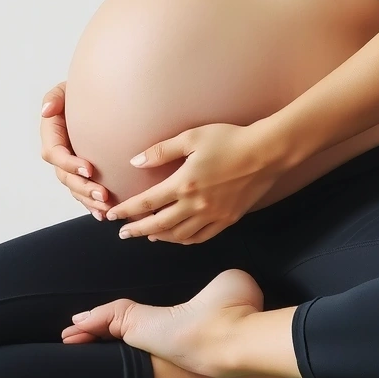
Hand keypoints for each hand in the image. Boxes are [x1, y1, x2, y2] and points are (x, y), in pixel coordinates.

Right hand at [39, 81, 115, 218]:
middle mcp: (59, 153)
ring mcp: (70, 165)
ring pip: (74, 188)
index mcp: (52, 134)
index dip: (69, 164)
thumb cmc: (79, 91)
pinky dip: (91, 204)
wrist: (97, 97)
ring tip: (107, 208)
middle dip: (83, 188)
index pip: (55, 154)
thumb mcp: (65, 89)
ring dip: (88, 200)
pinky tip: (103, 214)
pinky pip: (83, 192)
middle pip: (65, 177)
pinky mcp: (82, 172)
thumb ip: (54, 97)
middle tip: (103, 194)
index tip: (90, 168)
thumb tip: (46, 111)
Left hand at [104, 122, 283, 244]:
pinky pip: (200, 238)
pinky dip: (184, 240)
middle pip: (159, 225)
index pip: (147, 203)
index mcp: (184, 184)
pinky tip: (178, 236)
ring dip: (159, 237)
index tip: (113, 215)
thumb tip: (135, 162)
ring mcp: (213, 216)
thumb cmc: (229, 139)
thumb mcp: (192, 137)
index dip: (127, 210)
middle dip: (138, 229)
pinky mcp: (227, 220)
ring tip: (148, 234)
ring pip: (179, 236)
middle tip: (124, 232)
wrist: (266, 153)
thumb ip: (161, 151)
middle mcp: (196, 205)